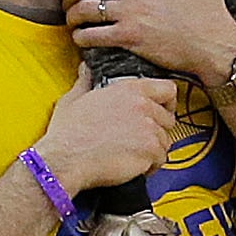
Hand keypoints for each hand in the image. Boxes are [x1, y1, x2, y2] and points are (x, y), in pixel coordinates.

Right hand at [36, 70, 178, 194]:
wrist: (66, 159)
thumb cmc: (69, 133)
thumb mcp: (74, 99)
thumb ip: (86, 82)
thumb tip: (86, 70)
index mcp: (128, 89)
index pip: (168, 89)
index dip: (167, 102)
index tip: (161, 111)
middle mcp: (142, 106)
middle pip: (168, 119)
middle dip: (157, 131)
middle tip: (138, 139)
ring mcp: (148, 129)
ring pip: (165, 141)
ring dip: (152, 149)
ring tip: (130, 153)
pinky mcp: (149, 151)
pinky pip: (160, 159)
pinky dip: (149, 166)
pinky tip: (132, 165)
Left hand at [66, 0, 235, 87]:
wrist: (216, 44)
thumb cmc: (212, 12)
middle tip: (67, 2)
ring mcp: (130, 13)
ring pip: (84, 9)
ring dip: (72, 17)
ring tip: (72, 23)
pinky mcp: (130, 37)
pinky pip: (93, 35)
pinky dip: (82, 38)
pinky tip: (82, 41)